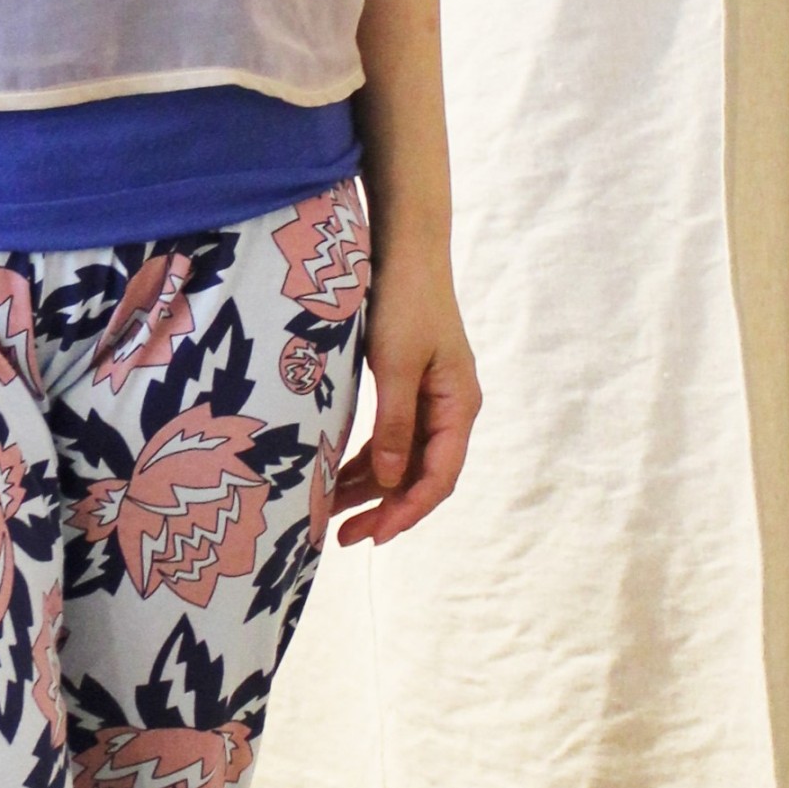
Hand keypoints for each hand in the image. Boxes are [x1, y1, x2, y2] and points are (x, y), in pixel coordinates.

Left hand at [333, 255, 478, 548]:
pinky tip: (337, 477)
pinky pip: (389, 438)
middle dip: (384, 509)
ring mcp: (429, 399)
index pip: (438, 476)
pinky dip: (365, 460)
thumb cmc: (404, 301)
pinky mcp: (407, 388)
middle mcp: (449, 409)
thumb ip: (394, 424)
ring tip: (330, 515)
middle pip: (421, 475)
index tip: (374, 537)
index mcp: (458, 406)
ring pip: (401, 460)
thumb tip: (388, 481)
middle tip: (344, 538)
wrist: (404, 249)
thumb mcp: (396, 365)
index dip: (407, 511)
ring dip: (370, 488)